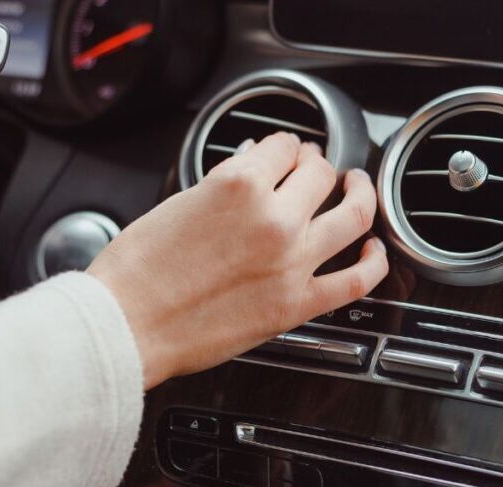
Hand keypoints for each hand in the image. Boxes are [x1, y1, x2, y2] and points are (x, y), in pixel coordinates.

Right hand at [87, 132, 388, 388]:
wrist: (127, 325)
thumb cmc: (138, 270)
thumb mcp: (179, 201)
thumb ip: (225, 182)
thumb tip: (251, 169)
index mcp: (239, 184)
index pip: (283, 146)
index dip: (285, 145)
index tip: (285, 152)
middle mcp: (274, 218)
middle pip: (320, 172)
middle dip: (316, 163)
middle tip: (312, 168)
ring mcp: (292, 261)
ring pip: (353, 214)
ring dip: (360, 194)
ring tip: (356, 189)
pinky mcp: (297, 304)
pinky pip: (357, 280)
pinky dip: (375, 262)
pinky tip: (373, 250)